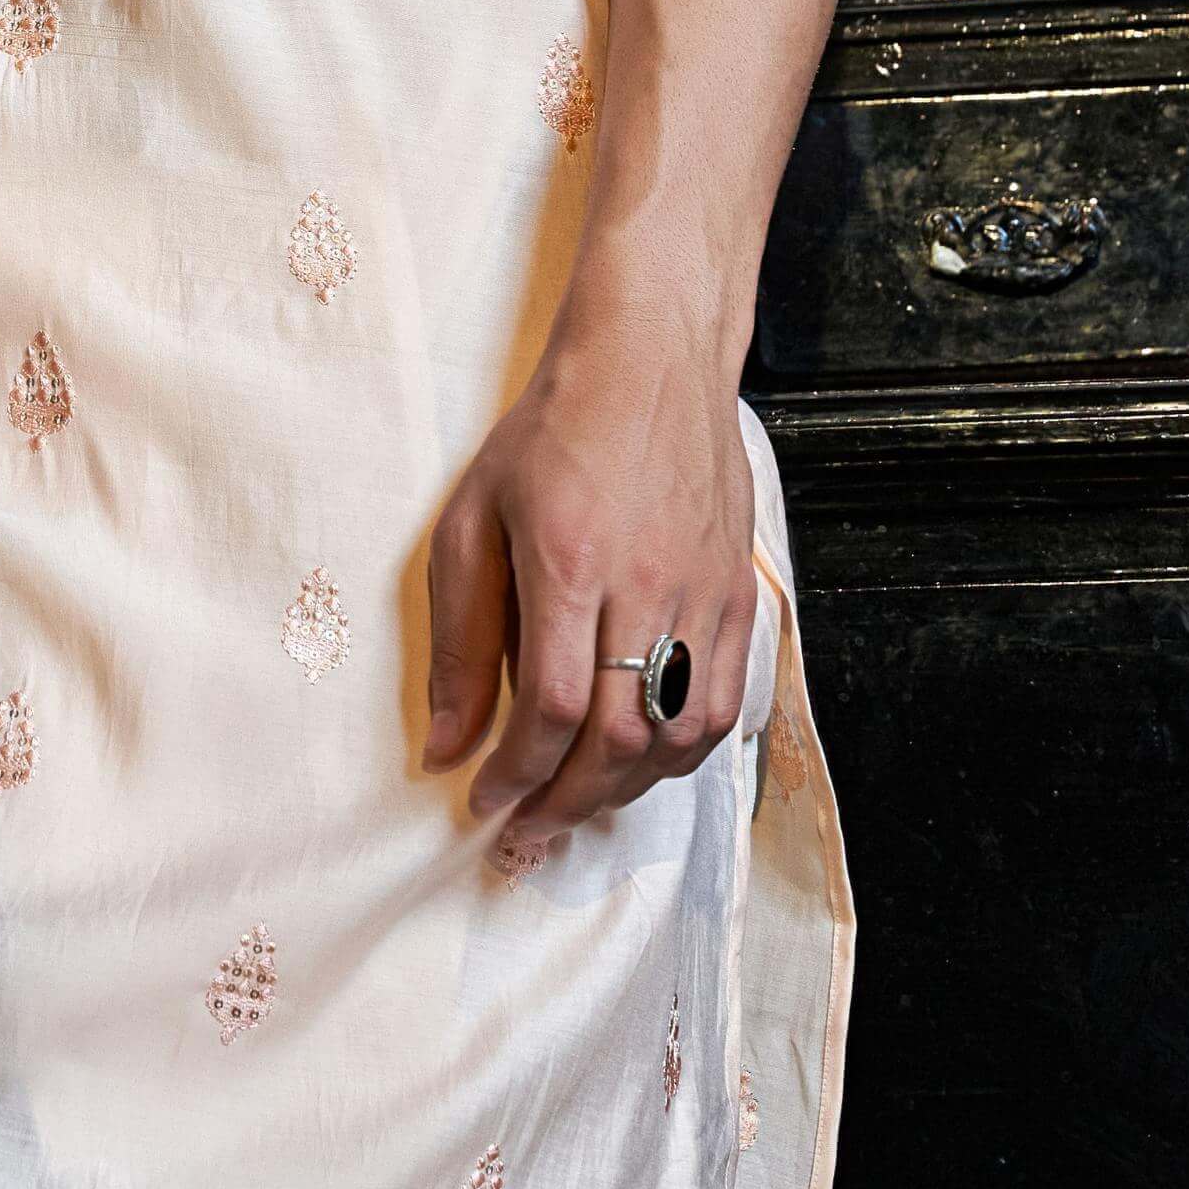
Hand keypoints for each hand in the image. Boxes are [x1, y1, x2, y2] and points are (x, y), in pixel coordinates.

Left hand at [422, 303, 752, 847]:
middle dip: (566, 802)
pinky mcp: (742, 593)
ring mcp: (706, 593)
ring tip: (577, 803)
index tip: (485, 801)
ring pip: (679, 735)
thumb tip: (447, 745)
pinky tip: (642, 763)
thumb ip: (462, 639)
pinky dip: (682, 753)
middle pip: (621, 738)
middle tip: (527, 828)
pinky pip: (726, 704)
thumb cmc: (552, 432)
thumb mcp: (473, 520)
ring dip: (626, 790)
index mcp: (569, 563)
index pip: (554, 709)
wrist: (651, 360)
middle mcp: (648, 586)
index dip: (517, 774)